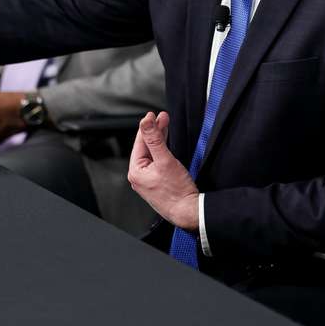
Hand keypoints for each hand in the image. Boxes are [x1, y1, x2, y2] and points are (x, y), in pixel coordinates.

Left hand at [128, 111, 198, 230]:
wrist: (188, 211)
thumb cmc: (177, 191)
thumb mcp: (165, 160)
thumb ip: (155, 139)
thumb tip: (146, 122)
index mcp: (135, 171)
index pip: (140, 142)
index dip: (148, 126)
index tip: (154, 114)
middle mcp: (139, 177)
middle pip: (146, 148)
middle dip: (155, 131)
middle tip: (163, 117)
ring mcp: (147, 181)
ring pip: (152, 155)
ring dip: (159, 140)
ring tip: (165, 126)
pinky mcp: (157, 183)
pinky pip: (156, 163)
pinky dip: (162, 152)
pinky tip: (166, 146)